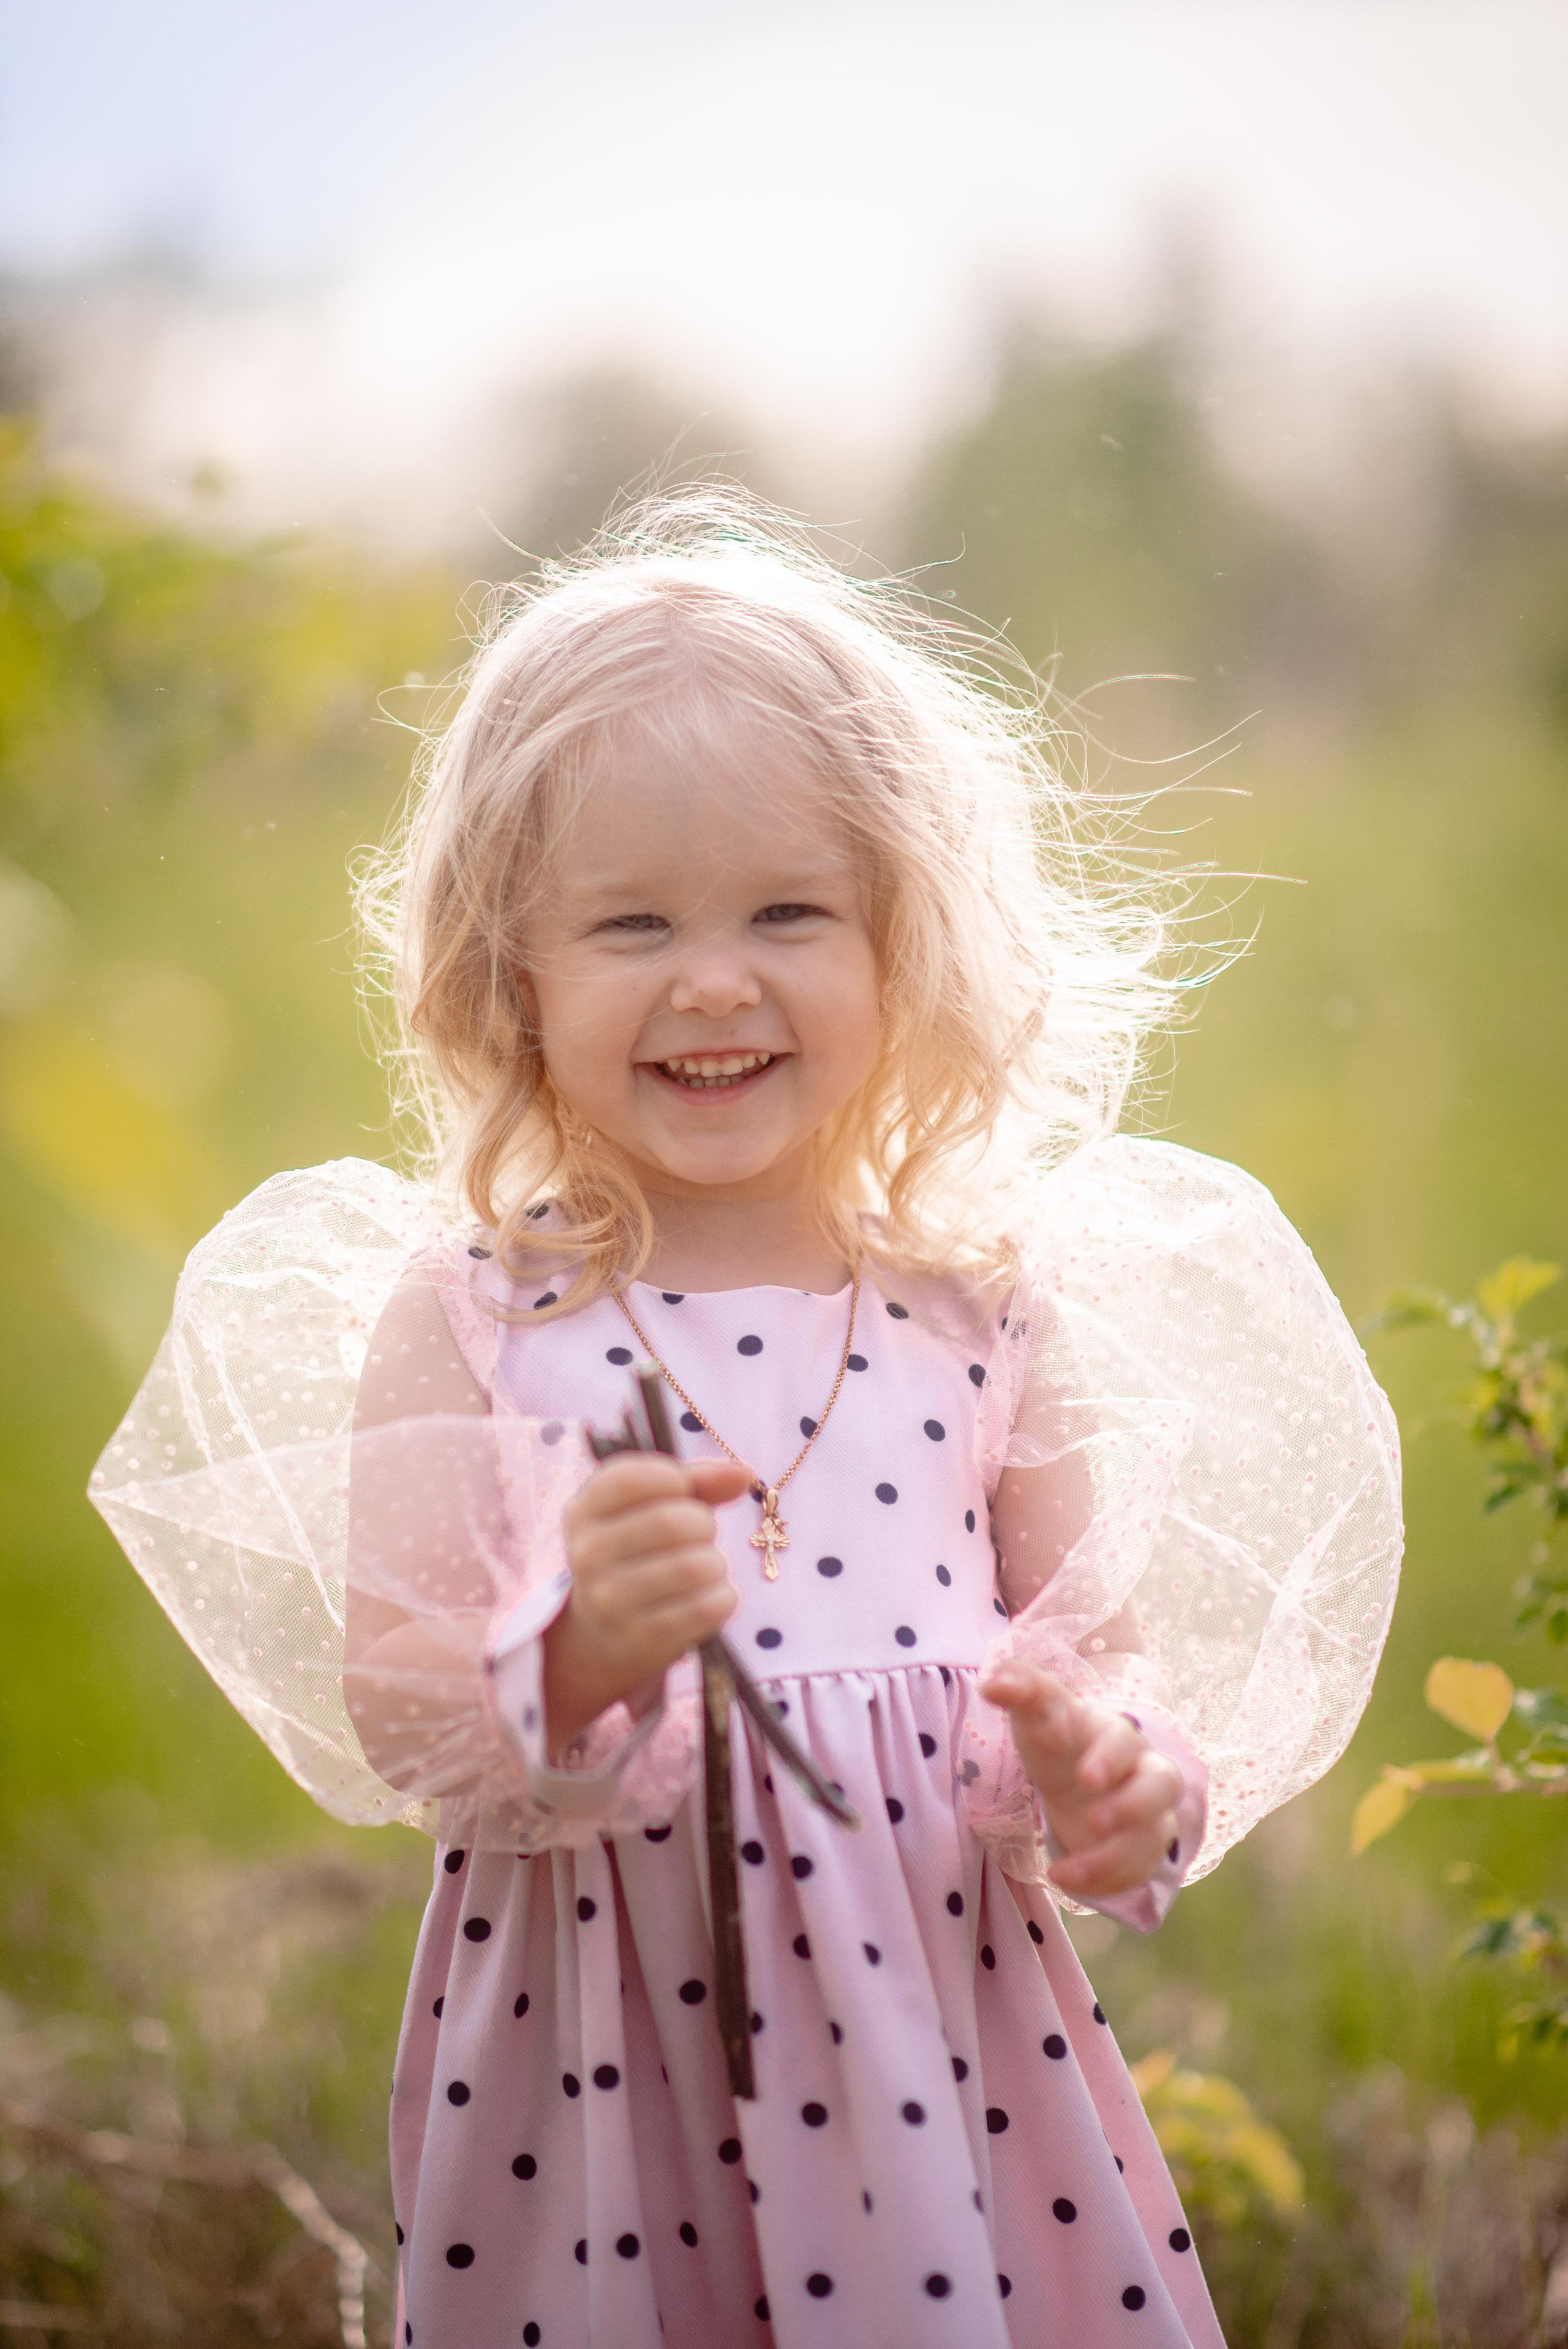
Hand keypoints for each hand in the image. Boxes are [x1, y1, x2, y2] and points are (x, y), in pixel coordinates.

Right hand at [544, 1454, 748, 1749]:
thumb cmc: (640, 1551)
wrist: (606, 1631)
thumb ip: (697, 1482)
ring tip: (705, 1566)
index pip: (630, 1479)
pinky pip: (706, 1607)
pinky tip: (711, 1595)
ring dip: (715, 1563)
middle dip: (703, 1524)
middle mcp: (588, 1555)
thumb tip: (743, 1473)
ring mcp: (610, 1601)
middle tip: (703, 1534)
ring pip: (693, 1567)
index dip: (674, 1479)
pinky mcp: (640, 1638)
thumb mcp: (653, 1506)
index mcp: (584, 1511)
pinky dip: (723, 1597)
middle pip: (670, 1522)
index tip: (683, 1492)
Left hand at [979, 1660, 1182, 1898]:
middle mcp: (1144, 1770)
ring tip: (1062, 1873)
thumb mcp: (1037, 1711)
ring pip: (1154, 1838)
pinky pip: (1142, 1870)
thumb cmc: (1057, 1735)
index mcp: (1115, 1733)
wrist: (1072, 1769)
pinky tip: (1069, 1880)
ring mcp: (1150, 1812)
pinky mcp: (1144, 1847)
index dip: (1110, 1759)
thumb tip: (991, 1684)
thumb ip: (1019, 1688)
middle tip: (1095, 1822)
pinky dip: (1109, 1882)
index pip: (1124, 1740)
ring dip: (1111, 1860)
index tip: (1086, 1778)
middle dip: (1133, 1807)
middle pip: (1164, 1785)